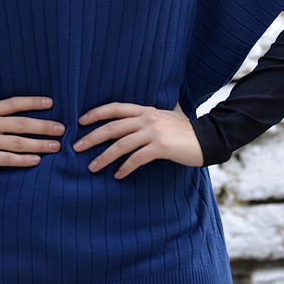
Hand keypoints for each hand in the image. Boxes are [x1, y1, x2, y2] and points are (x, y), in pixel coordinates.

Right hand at [0, 96, 64, 176]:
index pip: (13, 103)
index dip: (33, 102)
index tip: (50, 103)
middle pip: (21, 123)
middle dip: (44, 126)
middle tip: (62, 128)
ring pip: (18, 143)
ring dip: (40, 144)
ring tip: (56, 146)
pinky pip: (7, 160)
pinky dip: (23, 160)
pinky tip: (36, 161)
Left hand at [73, 102, 203, 179]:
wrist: (207, 139)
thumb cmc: (184, 131)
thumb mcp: (163, 117)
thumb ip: (147, 117)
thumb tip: (130, 122)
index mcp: (145, 109)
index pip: (115, 108)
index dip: (96, 113)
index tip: (80, 121)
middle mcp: (147, 118)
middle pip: (112, 126)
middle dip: (92, 137)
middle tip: (76, 147)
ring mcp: (154, 132)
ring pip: (121, 144)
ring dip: (104, 157)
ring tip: (92, 167)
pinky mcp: (161, 147)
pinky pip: (137, 159)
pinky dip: (125, 168)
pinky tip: (118, 175)